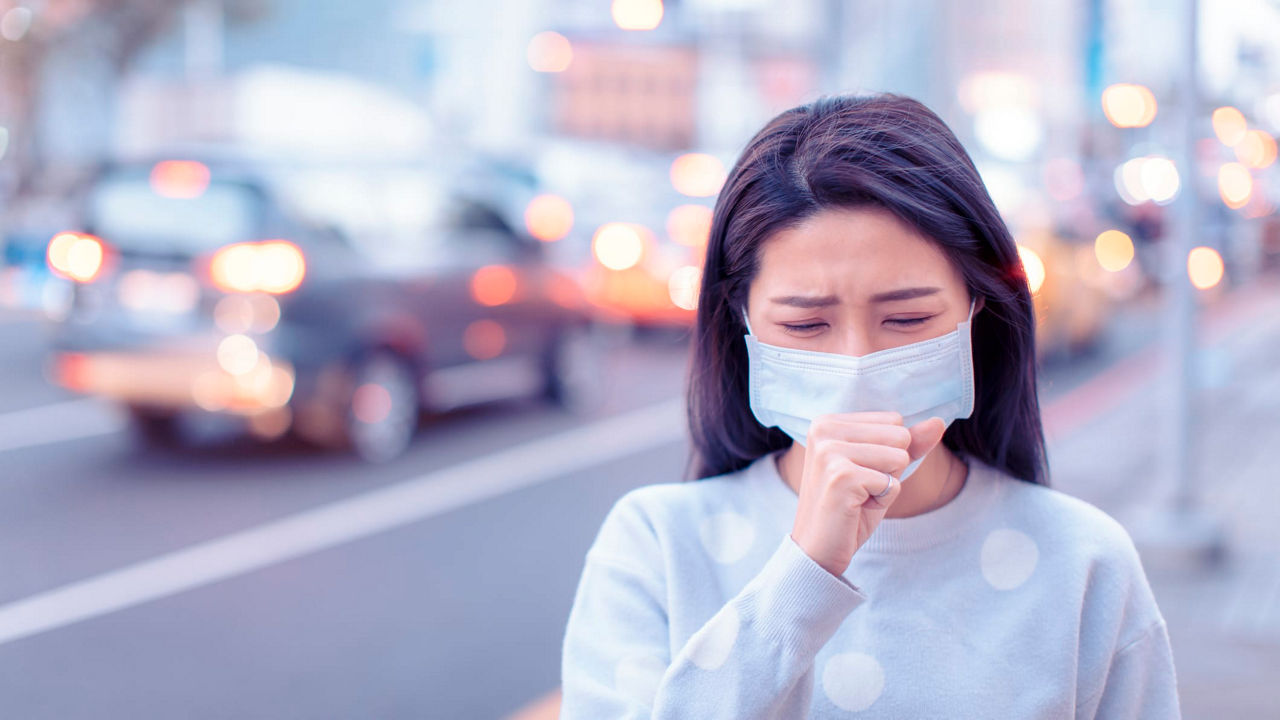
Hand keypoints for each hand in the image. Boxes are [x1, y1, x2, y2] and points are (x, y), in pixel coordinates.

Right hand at [789, 412, 946, 576]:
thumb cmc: (849, 508)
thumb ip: (908, 443)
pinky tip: (856, 508)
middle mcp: (824, 430)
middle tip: (860, 488)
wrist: (818, 549)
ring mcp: (830, 452)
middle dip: (890, 468)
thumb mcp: (881, 469)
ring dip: (887, 485)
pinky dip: (882, 501)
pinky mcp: (841, 476)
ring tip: (858, 497)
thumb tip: (938, 422)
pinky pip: (892, 483)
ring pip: (899, 457)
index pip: (894, 421)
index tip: (859, 474)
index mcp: (828, 422)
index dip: (887, 453)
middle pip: (900, 436)